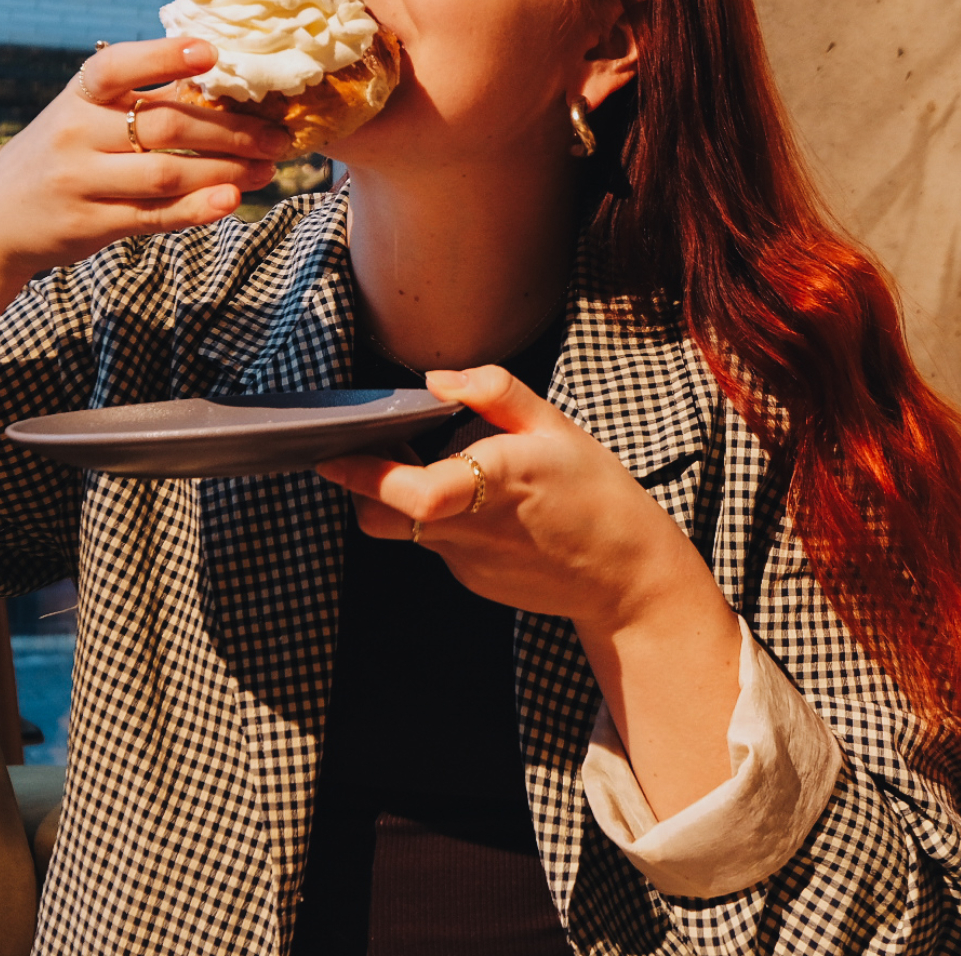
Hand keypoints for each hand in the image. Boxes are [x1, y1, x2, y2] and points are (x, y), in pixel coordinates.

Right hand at [0, 37, 293, 290]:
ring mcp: (80, 181)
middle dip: (231, 130)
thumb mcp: (81, 118)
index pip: (117, 67)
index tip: (211, 52)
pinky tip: (231, 200)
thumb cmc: (59, 158)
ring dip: (226, 170)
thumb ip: (135, 104)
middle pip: (166, 125)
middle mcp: (74, 133)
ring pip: (167, 172)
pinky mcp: (89, 224)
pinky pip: (153, 215)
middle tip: (277, 135)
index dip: (163, 56)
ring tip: (266, 169)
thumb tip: (221, 88)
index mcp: (77, 96)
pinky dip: (197, 208)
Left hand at [315, 365, 703, 631]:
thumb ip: (495, 393)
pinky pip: (435, 544)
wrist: (626, 576)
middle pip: (382, 518)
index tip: (334, 452)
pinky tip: (474, 504)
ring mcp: (467, 562)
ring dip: (399, 499)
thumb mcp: (556, 426)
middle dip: (360, 486)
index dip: (366, 475)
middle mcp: (473, 530)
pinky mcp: (471, 579)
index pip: (416, 493)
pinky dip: (438, 519)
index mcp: (498, 483)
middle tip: (365, 449)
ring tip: (424, 464)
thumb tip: (438, 381)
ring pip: (404, 530)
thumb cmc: (596, 494)